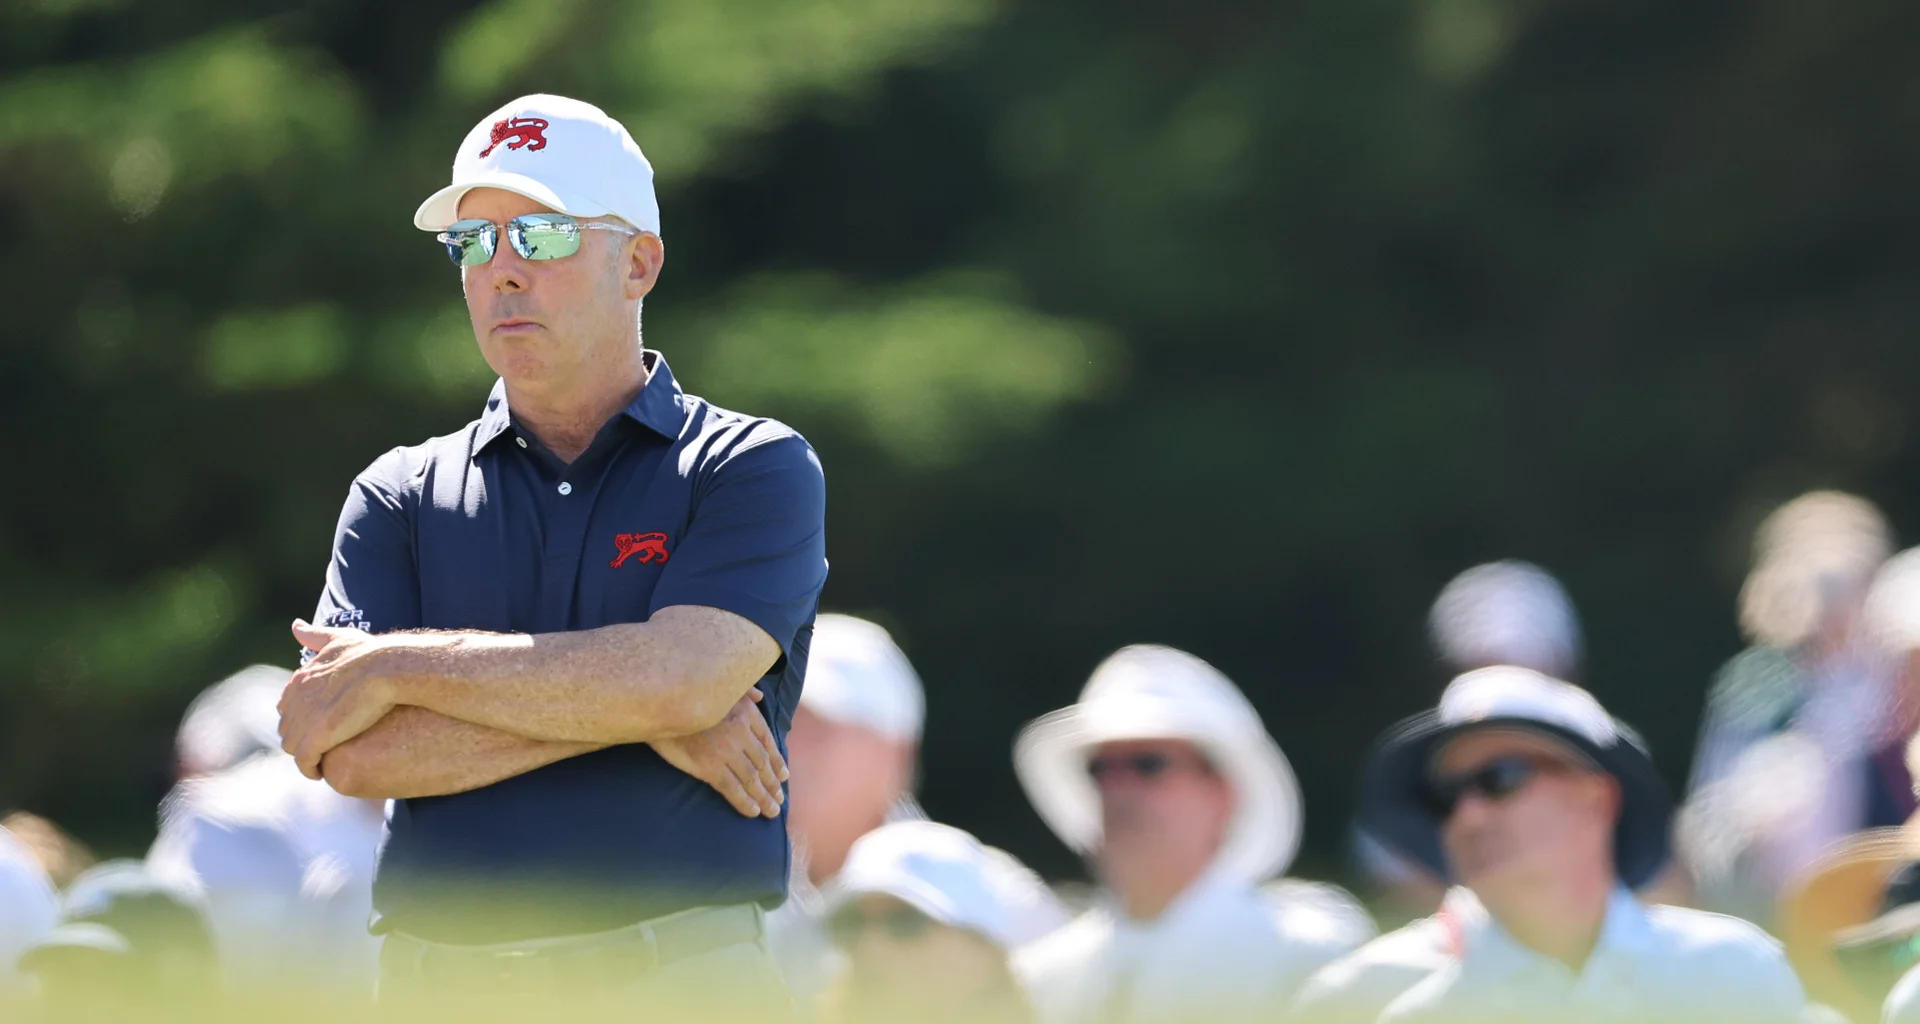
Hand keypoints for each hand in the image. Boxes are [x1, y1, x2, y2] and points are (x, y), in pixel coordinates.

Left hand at [279, 619, 408, 779]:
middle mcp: (295, 700)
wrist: (386, 668)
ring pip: (293, 746)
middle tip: (321, 747)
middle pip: (288, 727)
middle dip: (300, 738)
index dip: (303, 717)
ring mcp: (303, 720)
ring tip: (321, 760)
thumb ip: (315, 636)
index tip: (320, 724)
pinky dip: (310, 768)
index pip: (288, 706)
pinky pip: (305, 761)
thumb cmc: (370, 653)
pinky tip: (320, 771)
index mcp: (299, 680)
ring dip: (304, 755)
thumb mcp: (339, 639)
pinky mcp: (316, 739)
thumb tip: (295, 626)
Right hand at [650, 689, 787, 817]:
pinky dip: (744, 802)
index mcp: (746, 713)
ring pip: (751, 778)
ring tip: (772, 811)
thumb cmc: (688, 693)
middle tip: (779, 799)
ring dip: (764, 797)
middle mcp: (740, 733)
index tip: (784, 776)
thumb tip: (760, 696)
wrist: (660, 704)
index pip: (767, 742)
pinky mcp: (708, 766)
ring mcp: (726, 751)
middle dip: (772, 783)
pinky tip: (753, 811)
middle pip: (762, 763)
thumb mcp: (721, 683)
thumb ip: (743, 690)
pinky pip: (732, 788)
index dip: (777, 761)